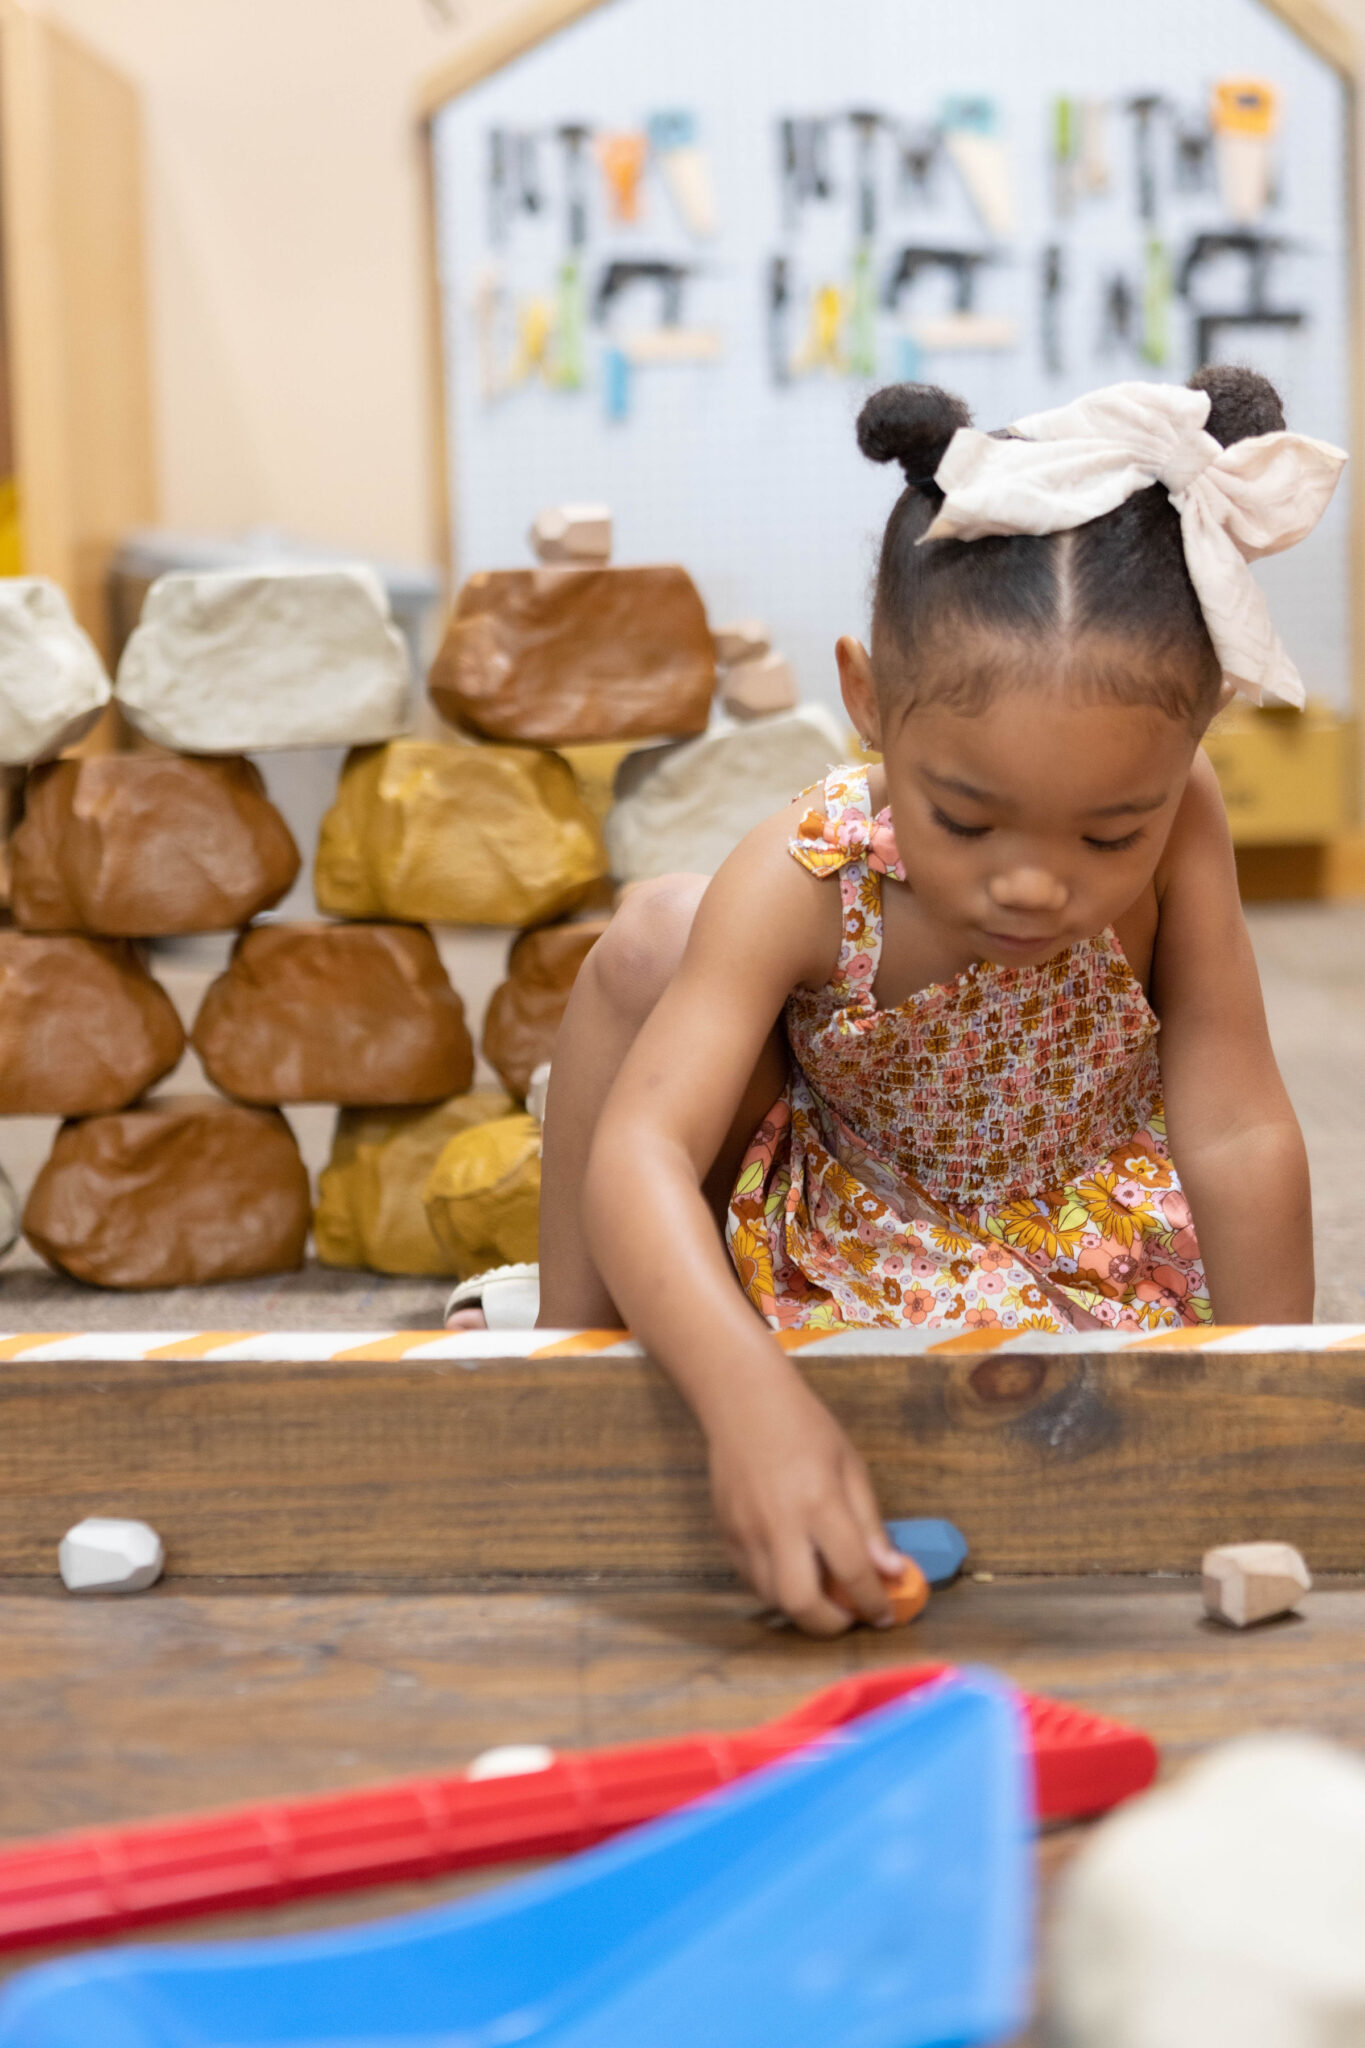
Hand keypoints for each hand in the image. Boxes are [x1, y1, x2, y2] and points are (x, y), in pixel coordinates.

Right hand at [704, 1364, 905, 1635]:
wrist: (743, 1403)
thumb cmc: (805, 1427)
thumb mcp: (851, 1467)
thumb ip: (870, 1524)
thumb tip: (892, 1571)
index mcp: (819, 1504)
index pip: (852, 1571)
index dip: (874, 1602)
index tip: (886, 1615)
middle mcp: (779, 1525)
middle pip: (801, 1604)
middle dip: (831, 1625)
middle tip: (849, 1615)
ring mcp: (746, 1533)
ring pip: (773, 1599)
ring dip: (803, 1609)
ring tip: (824, 1593)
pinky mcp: (725, 1535)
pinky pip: (752, 1581)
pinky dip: (777, 1589)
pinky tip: (794, 1570)